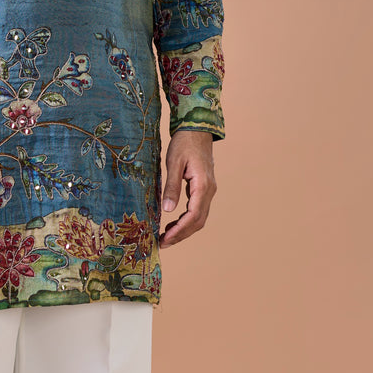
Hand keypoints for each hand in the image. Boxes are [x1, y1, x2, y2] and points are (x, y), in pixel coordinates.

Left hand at [159, 129, 216, 247]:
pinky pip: (198, 210)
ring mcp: (208, 190)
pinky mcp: (204, 189)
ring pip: (199, 218)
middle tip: (163, 242)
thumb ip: (171, 187)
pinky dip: (186, 220)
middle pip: (198, 221)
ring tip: (166, 236)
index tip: (165, 238)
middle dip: (181, 234)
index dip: (179, 230)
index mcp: (202, 185)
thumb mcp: (174, 163)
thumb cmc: (184, 143)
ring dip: (184, 229)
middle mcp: (209, 191)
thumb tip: (167, 210)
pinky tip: (173, 222)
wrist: (197, 129)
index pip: (193, 216)